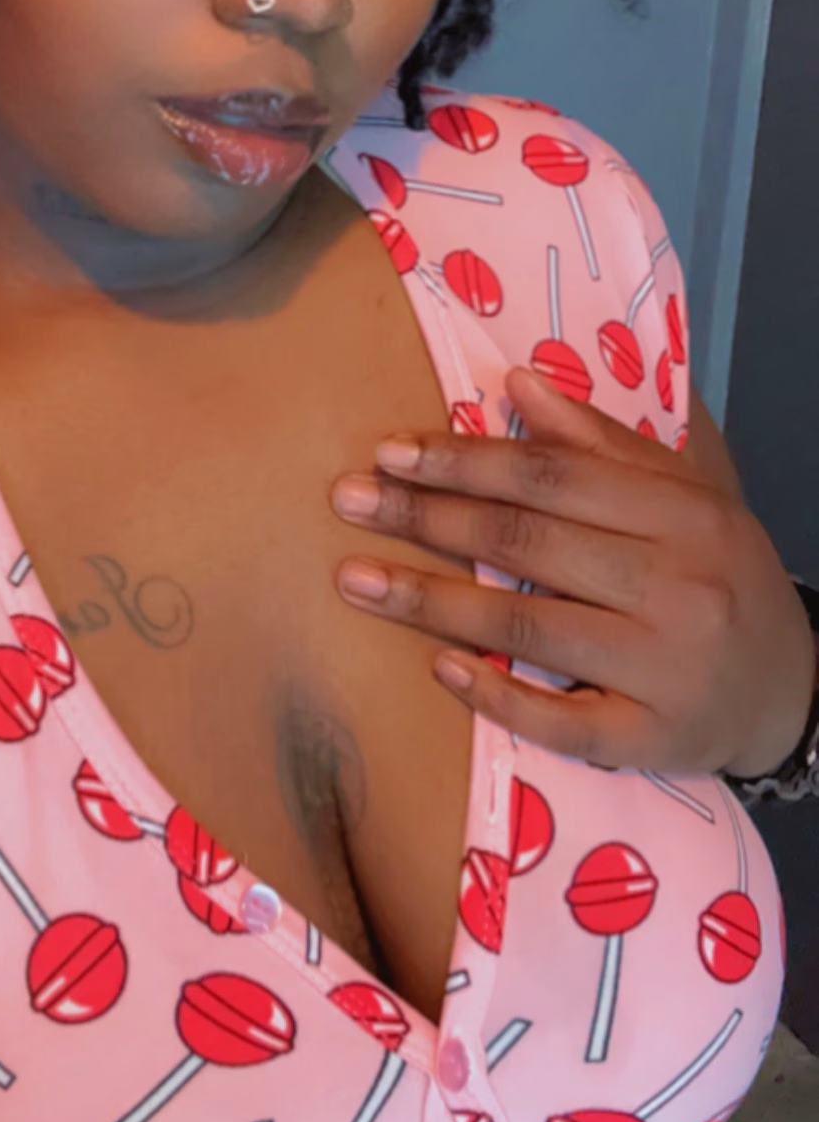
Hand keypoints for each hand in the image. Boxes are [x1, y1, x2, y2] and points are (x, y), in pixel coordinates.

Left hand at [330, 365, 815, 778]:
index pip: (553, 477)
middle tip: (347, 502)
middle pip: (531, 545)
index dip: (465, 461)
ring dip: (433, 604)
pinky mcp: (654, 738)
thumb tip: (517, 383)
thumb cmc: (720, 576)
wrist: (793, 684)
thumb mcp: (682, 497)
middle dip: (428, 520)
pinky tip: (438, 670)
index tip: (389, 452)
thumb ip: (599, 443)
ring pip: (532, 629)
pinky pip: (564, 723)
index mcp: (682, 514)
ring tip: (356, 581)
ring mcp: (666, 668)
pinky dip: (499, 695)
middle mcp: (678, 586)